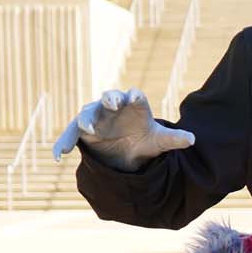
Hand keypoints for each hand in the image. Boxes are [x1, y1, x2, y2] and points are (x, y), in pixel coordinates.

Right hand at [52, 88, 194, 168]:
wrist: (127, 151)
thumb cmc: (143, 140)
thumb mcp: (158, 142)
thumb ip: (174, 139)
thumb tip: (194, 139)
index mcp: (134, 106)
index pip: (134, 97)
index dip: (134, 96)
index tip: (134, 98)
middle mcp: (113, 107)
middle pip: (110, 97)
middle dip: (110, 99)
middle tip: (112, 103)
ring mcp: (96, 116)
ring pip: (88, 113)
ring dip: (86, 119)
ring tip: (87, 129)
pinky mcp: (83, 130)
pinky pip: (71, 134)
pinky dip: (63, 143)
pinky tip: (58, 156)